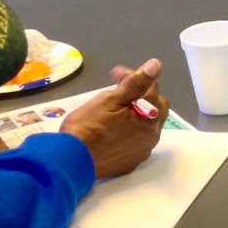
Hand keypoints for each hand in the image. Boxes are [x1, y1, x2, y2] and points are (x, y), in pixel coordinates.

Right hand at [58, 58, 166, 178]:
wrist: (71, 161)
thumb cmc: (88, 126)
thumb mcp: (109, 99)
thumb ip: (135, 83)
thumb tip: (156, 65)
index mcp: (150, 117)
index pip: (150, 87)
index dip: (133, 77)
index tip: (114, 76)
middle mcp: (152, 135)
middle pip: (156, 106)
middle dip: (141, 95)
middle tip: (117, 93)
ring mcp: (143, 151)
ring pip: (148, 125)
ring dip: (138, 114)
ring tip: (116, 110)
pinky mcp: (132, 163)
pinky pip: (138, 141)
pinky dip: (132, 132)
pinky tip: (115, 130)